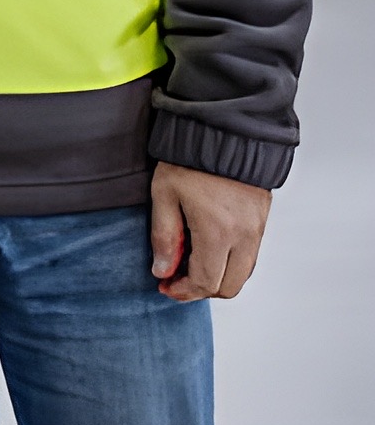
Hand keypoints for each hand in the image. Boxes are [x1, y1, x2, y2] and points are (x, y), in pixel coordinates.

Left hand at [150, 161, 271, 301]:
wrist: (224, 133)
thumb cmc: (191, 160)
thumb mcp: (164, 194)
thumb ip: (164, 236)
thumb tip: (163, 270)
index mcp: (218, 232)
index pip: (205, 281)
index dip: (182, 290)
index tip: (164, 285)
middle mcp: (244, 237)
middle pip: (228, 287)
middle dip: (200, 289)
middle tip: (175, 278)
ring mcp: (257, 231)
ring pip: (241, 275)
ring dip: (217, 278)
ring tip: (189, 263)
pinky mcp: (262, 223)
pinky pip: (249, 258)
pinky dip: (229, 264)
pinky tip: (207, 250)